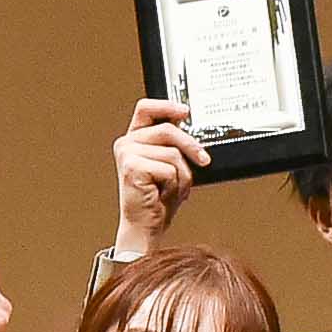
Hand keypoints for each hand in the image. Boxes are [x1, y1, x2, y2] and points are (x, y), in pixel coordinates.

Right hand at [111, 101, 208, 249]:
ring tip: (171, 187)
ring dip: (181, 174)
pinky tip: (161, 193)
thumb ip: (176, 147)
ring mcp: (127, 153)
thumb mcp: (171, 166)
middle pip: (168, 129)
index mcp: (135, 138)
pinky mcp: (131, 167)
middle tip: (204, 160)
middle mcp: (127, 143)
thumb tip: (195, 137)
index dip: (167, 106)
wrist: (145, 225)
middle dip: (191, 146)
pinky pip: (168, 168)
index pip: (147, 108)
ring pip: (172, 153)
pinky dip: (174, 184)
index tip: (186, 111)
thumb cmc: (157, 198)